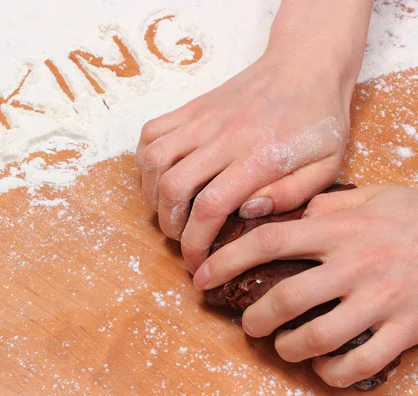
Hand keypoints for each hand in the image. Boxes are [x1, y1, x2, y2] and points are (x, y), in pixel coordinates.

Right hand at [136, 0, 370, 272]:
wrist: (305, 63)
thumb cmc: (319, 118)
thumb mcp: (328, 164)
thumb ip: (291, 195)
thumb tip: (246, 213)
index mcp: (258, 157)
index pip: (210, 207)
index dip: (195, 243)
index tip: (196, 264)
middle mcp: (222, 138)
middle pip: (172, 187)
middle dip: (169, 225)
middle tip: (181, 238)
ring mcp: (202, 119)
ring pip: (154, 160)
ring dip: (152, 193)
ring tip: (167, 210)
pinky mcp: (192, 107)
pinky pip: (152, 131)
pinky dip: (146, 159)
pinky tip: (160, 174)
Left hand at [193, 184, 417, 386]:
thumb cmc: (414, 215)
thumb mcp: (370, 196)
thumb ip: (326, 203)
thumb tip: (289, 213)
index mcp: (338, 229)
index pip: (267, 242)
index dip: (226, 261)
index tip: (201, 276)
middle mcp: (355, 264)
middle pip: (286, 298)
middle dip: (255, 318)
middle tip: (247, 323)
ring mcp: (382, 299)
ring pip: (319, 336)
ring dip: (288, 347)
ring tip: (281, 344)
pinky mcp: (408, 328)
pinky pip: (362, 362)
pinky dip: (333, 372)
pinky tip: (322, 366)